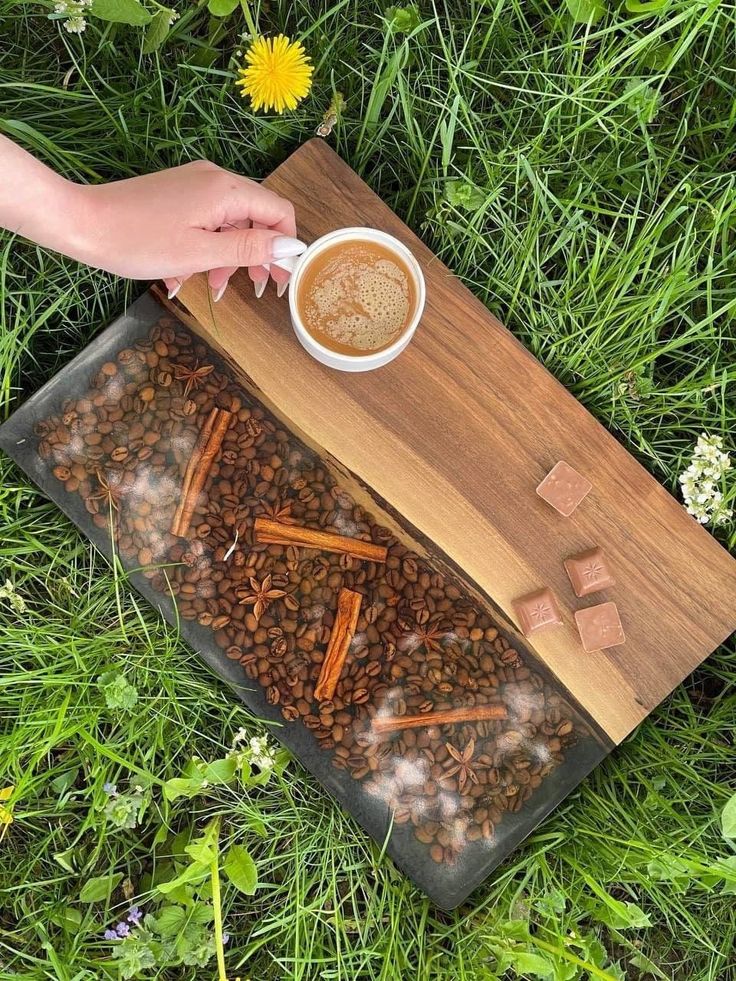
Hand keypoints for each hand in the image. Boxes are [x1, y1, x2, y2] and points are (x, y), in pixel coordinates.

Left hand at [72, 160, 303, 299]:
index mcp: (224, 190)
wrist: (82, 224)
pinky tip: (190, 276)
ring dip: (230, 257)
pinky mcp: (178, 196)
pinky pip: (207, 222)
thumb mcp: (200, 252)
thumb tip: (291, 247)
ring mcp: (194, 186)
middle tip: (257, 289)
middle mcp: (213, 180)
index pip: (278, 211)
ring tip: (216, 289)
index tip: (283, 279)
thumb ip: (249, 248)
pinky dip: (207, 249)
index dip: (287, 246)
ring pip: (230, 222)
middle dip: (259, 254)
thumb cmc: (138, 240)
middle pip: (257, 217)